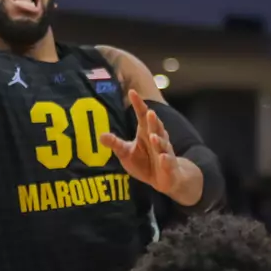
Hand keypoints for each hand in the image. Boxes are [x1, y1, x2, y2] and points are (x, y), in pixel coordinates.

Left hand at [101, 90, 198, 204]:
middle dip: (153, 121)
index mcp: (146, 133)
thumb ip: (116, 144)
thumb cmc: (145, 163)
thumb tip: (100, 136)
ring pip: (163, 144)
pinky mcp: (169, 167)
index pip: (142, 115)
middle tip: (149, 112)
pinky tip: (163, 157)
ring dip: (159, 140)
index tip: (132, 92)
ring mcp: (165, 152)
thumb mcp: (126, 153)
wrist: (166, 179)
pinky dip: (166, 160)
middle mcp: (157, 139)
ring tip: (153, 136)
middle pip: (155, 128)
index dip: (138, 104)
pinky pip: (168, 162)